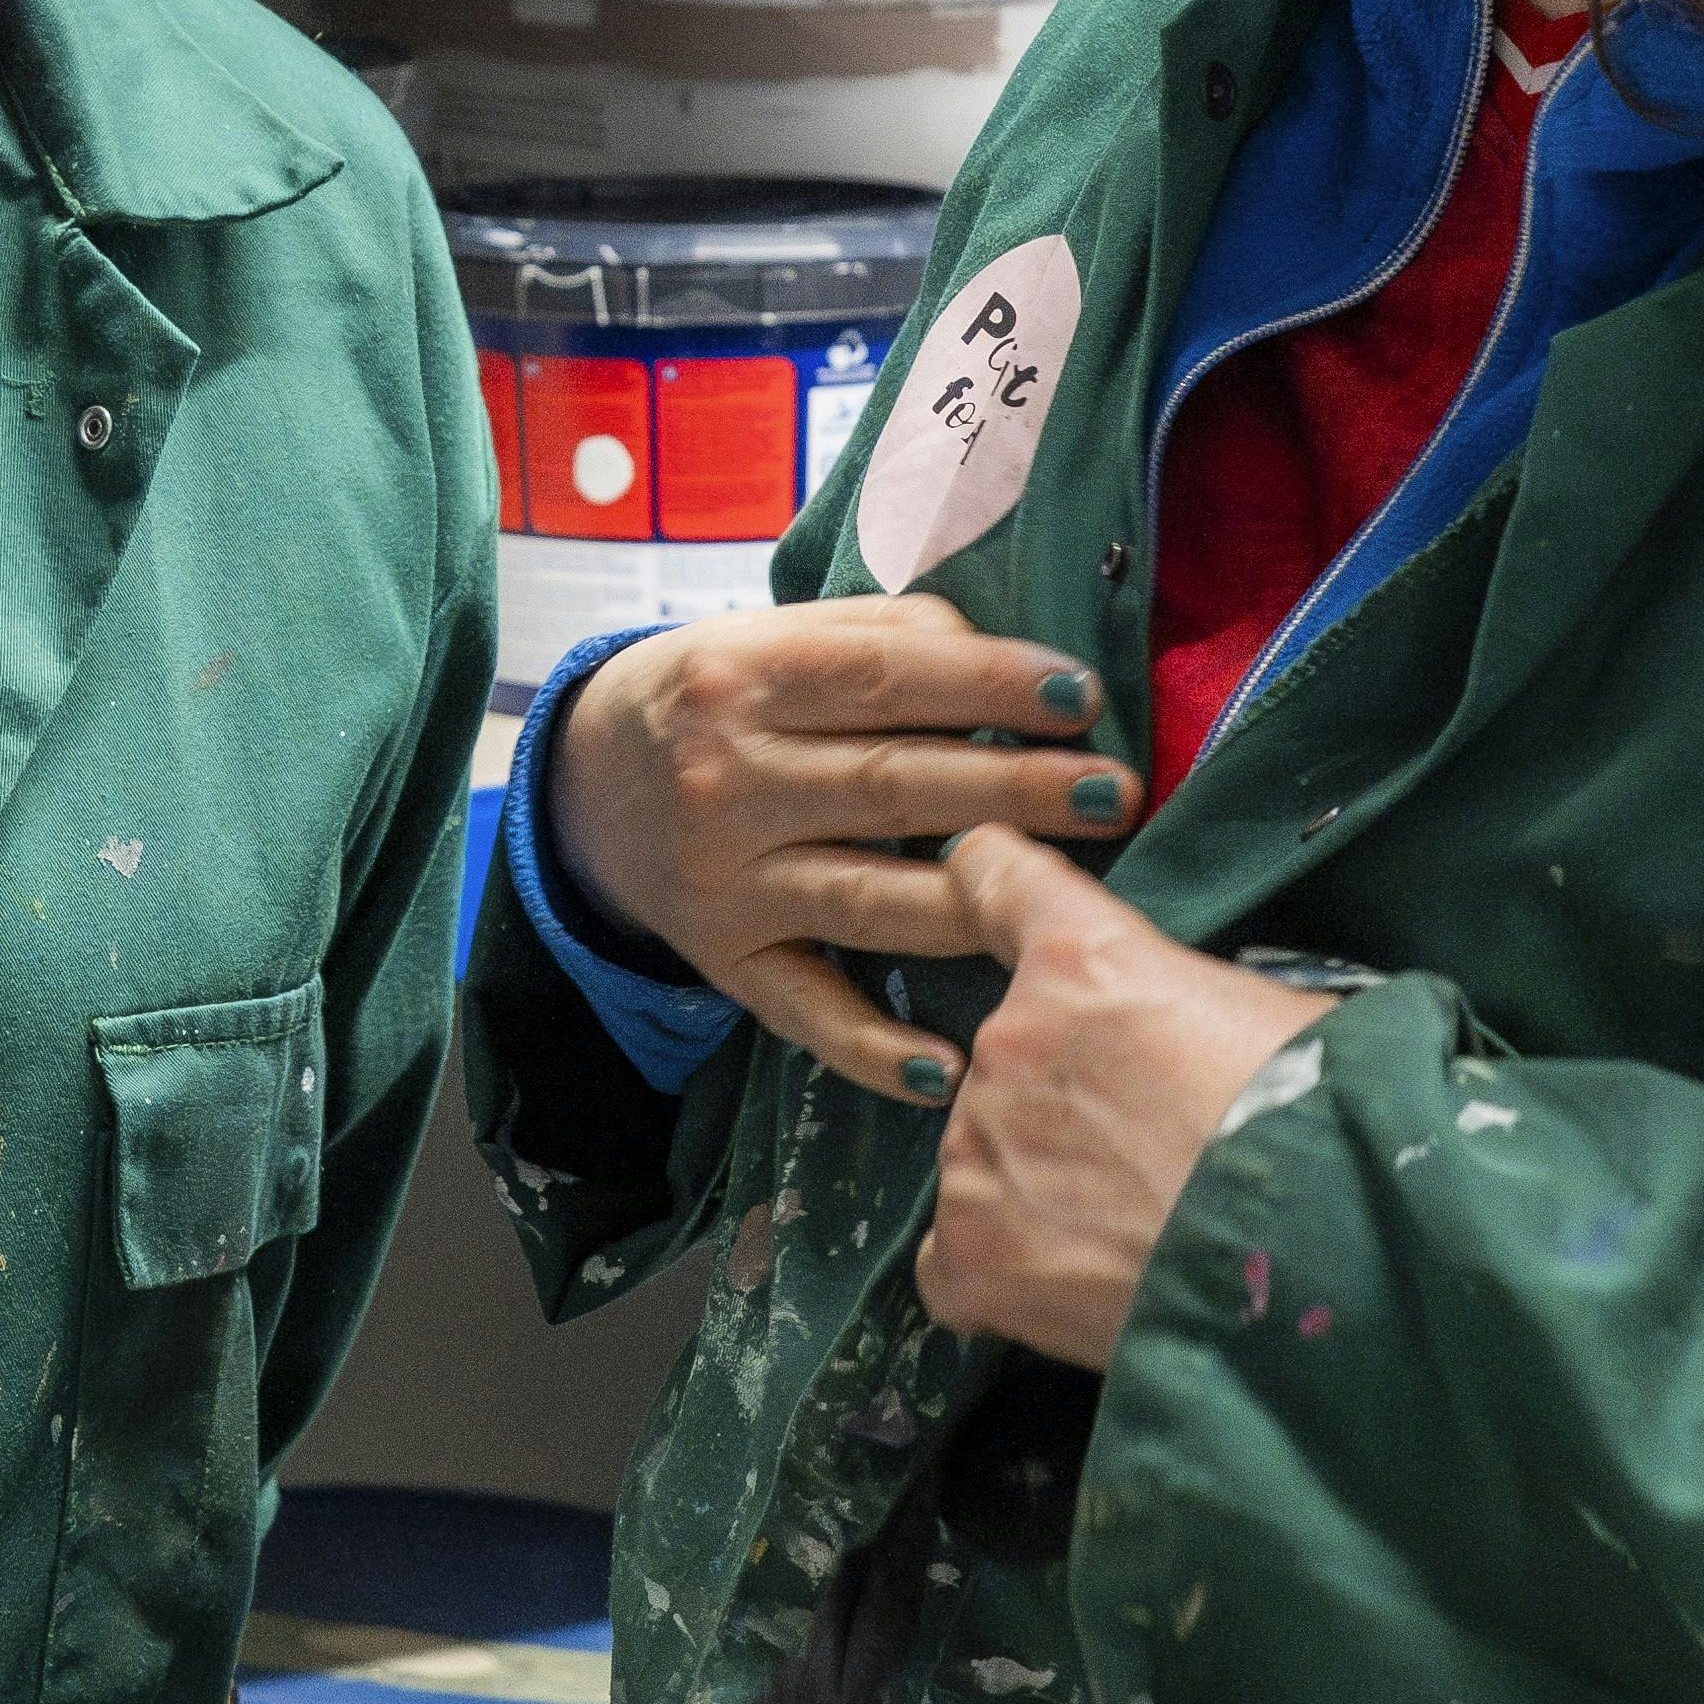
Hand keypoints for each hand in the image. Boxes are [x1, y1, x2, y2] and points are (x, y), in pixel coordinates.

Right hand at [546, 594, 1140, 1100]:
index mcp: (742, 677)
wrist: (587, 785)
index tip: (1083, 697)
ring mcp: (725, 882)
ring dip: (976, 902)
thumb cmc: (722, 697)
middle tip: (1116, 794)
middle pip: (892, 786)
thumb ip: (886, 638)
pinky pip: (806, 1012)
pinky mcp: (725, 961)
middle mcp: (727, 780)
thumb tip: (1006, 663)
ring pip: (867, 899)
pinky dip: (873, 1047)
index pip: (884, 678)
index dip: (990, 685)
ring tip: (1067, 901)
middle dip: (1016, 790)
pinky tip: (947, 1067)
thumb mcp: (774, 636)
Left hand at [912, 827, 1337, 1369]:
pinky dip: (1005, 1273)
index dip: (987, 883)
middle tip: (1150, 1154)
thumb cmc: (1332, 1127)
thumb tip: (1209, 1037)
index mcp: (1083, 962)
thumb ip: (1198, 1006)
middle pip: (1011, 1059)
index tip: (980, 887)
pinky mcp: (972, 1253)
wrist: (1327, 1257)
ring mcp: (979, 1151)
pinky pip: (956, 1260)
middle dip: (1063, 1100)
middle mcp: (1010, 1043)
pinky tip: (1077, 1287)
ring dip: (1038, 1188)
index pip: (997, 879)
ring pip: (985, 1159)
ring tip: (1134, 1233)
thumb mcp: (1281, 1016)